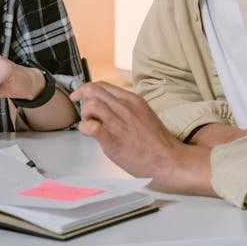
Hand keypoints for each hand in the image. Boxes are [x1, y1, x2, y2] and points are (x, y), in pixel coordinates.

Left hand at [71, 81, 212, 194]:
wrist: (167, 160)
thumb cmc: (156, 142)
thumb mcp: (143, 114)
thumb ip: (125, 108)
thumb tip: (107, 106)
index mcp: (132, 99)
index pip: (102, 85)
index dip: (88, 89)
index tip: (82, 94)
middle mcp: (124, 107)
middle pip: (93, 90)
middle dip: (81, 96)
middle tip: (78, 105)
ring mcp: (117, 122)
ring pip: (90, 105)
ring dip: (85, 113)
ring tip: (89, 122)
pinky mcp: (111, 139)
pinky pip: (89, 126)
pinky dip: (85, 129)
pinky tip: (90, 134)